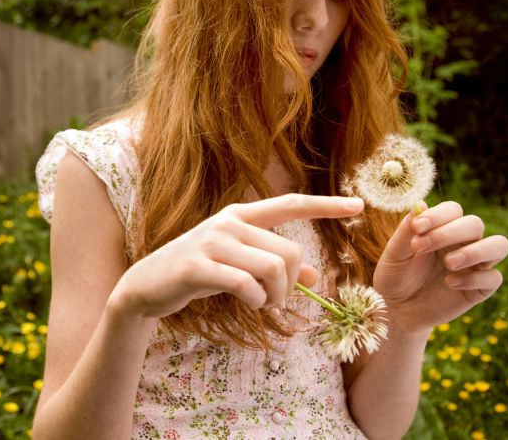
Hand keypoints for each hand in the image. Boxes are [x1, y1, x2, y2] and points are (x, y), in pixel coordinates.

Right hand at [109, 194, 364, 319]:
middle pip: (288, 251)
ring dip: (276, 295)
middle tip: (278, 300)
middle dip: (291, 283)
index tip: (360, 205)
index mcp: (240, 215)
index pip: (290, 204)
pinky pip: (246, 284)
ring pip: (273, 268)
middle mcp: (229, 222)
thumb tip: (318, 277)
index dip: (326, 205)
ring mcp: (212, 242)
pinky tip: (250, 304)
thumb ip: (276, 266)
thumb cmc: (198, 273)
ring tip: (263, 303)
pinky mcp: (199, 266)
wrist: (147, 286)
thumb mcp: (239, 265)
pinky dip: (257, 300)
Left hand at [373, 201, 507, 335]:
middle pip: (475, 224)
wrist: (397, 309)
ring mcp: (474, 265)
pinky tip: (449, 283)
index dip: (439, 215)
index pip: (453, 210)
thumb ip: (407, 230)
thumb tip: (420, 203)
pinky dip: (474, 278)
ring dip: (476, 251)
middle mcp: (463, 242)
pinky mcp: (480, 288)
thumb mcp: (395, 253)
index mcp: (442, 229)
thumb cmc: (395, 276)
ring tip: (449, 262)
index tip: (418, 227)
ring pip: (499, 245)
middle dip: (449, 233)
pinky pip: (494, 277)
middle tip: (421, 247)